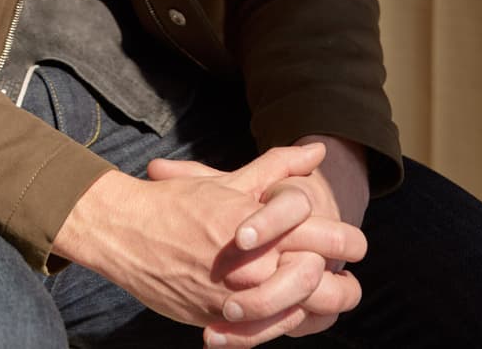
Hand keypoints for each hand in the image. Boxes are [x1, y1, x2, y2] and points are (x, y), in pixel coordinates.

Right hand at [52, 142, 363, 335]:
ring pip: (297, 313)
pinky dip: (279, 326)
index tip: (356, 245)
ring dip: (315, 309)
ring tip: (322, 301)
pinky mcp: (220, 318)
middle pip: (318, 279)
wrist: (125, 232)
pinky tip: (287, 317)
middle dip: (341, 283)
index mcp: (259, 222)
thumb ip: (276, 167)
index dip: (347, 241)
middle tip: (348, 279)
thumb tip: (316, 150)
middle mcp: (253, 260)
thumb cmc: (177, 202)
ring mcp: (237, 294)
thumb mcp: (227, 182)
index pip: (322, 234)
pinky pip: (263, 332)